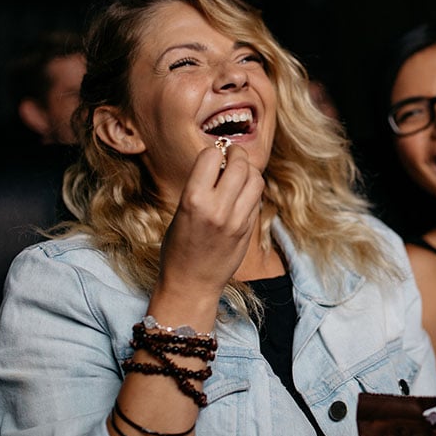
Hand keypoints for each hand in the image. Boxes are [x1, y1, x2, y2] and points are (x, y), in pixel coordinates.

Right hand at [154, 143, 264, 305]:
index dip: (213, 151)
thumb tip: (221, 160)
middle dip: (236, 154)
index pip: (210, 156)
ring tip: (240, 173)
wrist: (191, 283)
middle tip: (232, 155)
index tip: (213, 155)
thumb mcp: (181, 211)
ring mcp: (237, 221)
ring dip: (249, 170)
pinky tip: (241, 194)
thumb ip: (201, 186)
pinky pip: (257, 199)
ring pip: (255, 179)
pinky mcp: (248, 230)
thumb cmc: (178, 247)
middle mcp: (217, 209)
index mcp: (193, 200)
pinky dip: (252, 190)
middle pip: (240, 164)